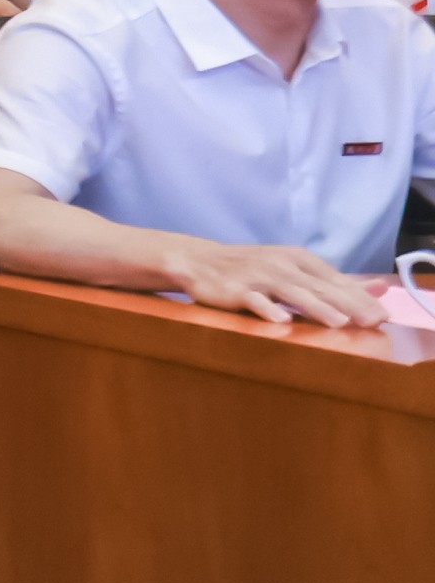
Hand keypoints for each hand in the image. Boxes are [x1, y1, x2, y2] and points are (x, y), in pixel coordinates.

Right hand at [168, 236, 386, 328]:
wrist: (198, 260)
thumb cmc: (253, 269)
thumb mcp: (295, 268)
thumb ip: (335, 281)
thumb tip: (379, 287)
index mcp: (298, 259)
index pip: (336, 280)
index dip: (361, 299)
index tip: (384, 316)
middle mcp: (281, 265)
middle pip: (320, 287)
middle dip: (349, 305)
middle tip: (373, 322)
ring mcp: (257, 276)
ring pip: (292, 293)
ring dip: (317, 308)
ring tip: (339, 323)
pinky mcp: (234, 289)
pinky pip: (252, 300)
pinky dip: (267, 309)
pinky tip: (281, 320)